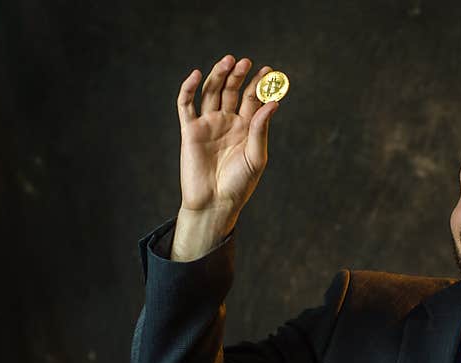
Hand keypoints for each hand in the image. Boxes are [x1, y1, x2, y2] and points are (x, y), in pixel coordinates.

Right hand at [176, 54, 279, 233]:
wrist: (215, 203)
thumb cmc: (239, 184)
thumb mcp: (256, 157)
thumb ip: (261, 129)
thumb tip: (273, 103)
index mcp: (246, 128)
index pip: (253, 100)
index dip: (260, 85)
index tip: (269, 71)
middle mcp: (227, 123)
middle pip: (232, 91)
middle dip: (239, 76)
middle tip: (246, 62)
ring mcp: (208, 124)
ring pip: (211, 92)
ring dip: (218, 76)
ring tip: (228, 62)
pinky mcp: (190, 130)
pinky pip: (186, 105)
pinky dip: (189, 88)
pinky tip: (196, 75)